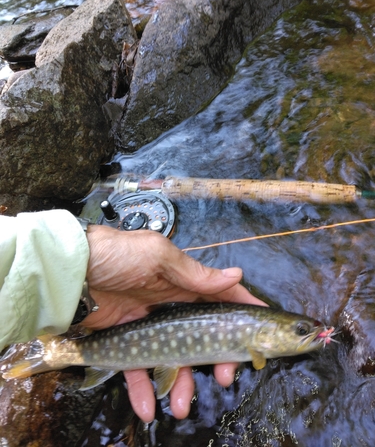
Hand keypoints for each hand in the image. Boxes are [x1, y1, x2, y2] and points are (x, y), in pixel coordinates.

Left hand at [84, 225, 266, 421]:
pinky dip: (144, 390)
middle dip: (216, 359)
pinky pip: (139, 371)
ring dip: (181, 385)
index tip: (259, 334)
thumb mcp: (158, 257)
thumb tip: (236, 275)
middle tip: (224, 377)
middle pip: (202, 337)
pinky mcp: (126, 344)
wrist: (70, 271)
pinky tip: (149, 407)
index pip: (219, 298)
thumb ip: (195, 273)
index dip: (240, 313)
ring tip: (182, 406)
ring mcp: (149, 327)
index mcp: (182, 282)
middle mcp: (170, 306)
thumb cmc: (118, 256)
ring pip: (173, 360)